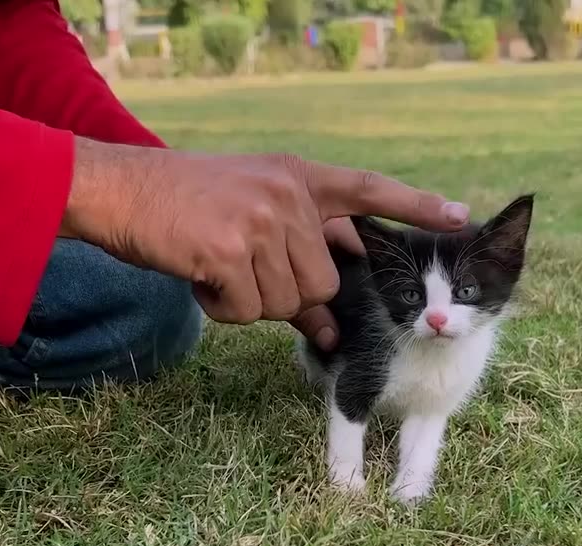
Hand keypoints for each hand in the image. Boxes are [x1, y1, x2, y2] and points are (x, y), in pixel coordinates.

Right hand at [60, 138, 468, 324]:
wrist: (122, 190)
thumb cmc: (185, 207)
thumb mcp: (251, 218)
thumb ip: (297, 262)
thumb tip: (332, 332)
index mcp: (298, 177)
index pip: (369, 190)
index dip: (415, 206)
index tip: (459, 215)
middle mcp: (289, 194)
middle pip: (323, 282)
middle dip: (287, 295)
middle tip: (240, 271)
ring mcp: (262, 219)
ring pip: (288, 302)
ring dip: (250, 303)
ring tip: (214, 266)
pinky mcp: (232, 247)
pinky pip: (249, 311)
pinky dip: (222, 308)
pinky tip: (199, 275)